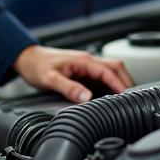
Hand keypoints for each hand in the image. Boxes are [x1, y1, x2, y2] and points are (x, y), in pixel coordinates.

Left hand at [13, 44, 132, 101]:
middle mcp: (87, 61)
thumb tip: (87, 97)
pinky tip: (109, 97)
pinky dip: (109, 86)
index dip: (120, 84)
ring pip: (110, 72)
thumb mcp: (50, 79)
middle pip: (116, 68)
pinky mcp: (82, 72)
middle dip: (126, 82)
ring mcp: (86, 66)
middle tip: (132, 100)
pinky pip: (101, 77)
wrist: (27, 59)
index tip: (128, 97)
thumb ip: (69, 88)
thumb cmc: (36, 66)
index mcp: (83, 60)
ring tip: (124, 100)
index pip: (109, 71)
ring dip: (119, 83)